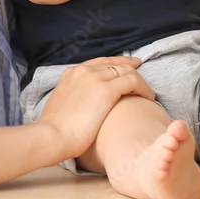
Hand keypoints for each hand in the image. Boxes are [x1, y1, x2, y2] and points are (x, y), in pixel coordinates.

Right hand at [37, 56, 154, 159]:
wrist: (51, 135)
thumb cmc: (55, 129)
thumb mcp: (60, 104)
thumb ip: (72, 98)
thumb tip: (80, 105)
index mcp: (71, 74)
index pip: (98, 63)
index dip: (114, 63)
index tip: (125, 67)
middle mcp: (84, 71)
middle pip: (113, 63)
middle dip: (128, 65)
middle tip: (139, 69)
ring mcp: (95, 78)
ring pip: (126, 70)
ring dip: (139, 80)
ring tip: (148, 92)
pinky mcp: (107, 90)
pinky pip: (133, 81)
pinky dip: (143, 88)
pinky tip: (148, 98)